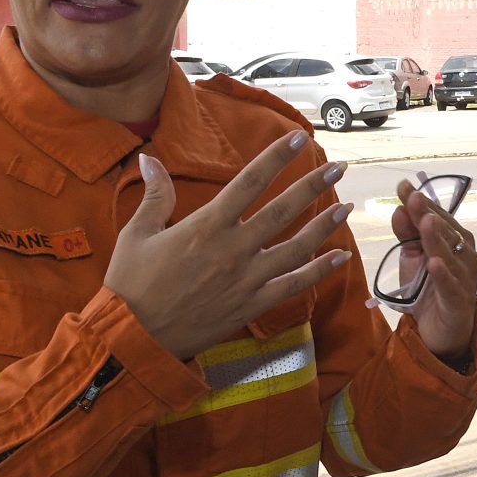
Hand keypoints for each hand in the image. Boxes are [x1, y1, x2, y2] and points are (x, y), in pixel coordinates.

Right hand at [106, 133, 350, 361]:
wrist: (134, 338)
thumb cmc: (130, 285)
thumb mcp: (136, 234)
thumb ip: (155, 196)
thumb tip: (150, 159)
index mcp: (205, 226)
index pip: (248, 182)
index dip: (275, 158)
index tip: (297, 138)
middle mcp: (232, 249)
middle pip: (282, 211)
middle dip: (312, 185)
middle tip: (339, 166)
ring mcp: (246, 279)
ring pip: (295, 247)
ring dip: (324, 226)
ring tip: (346, 206)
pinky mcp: (252, 305)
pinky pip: (293, 286)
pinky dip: (319, 271)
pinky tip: (340, 257)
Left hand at [379, 172, 476, 364]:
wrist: (438, 331)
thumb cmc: (427, 290)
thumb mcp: (412, 258)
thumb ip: (406, 234)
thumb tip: (398, 208)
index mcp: (455, 241)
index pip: (438, 216)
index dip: (421, 202)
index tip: (403, 186)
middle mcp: (465, 255)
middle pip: (445, 232)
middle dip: (427, 214)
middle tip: (412, 197)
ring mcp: (465, 278)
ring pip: (450, 255)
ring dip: (437, 238)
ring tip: (425, 222)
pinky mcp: (459, 301)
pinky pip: (451, 285)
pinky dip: (443, 274)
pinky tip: (434, 263)